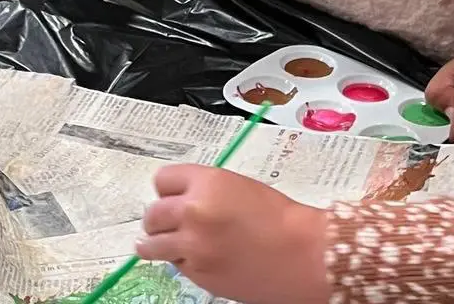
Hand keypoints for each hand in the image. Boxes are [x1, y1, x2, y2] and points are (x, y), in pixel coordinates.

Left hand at [136, 165, 330, 303]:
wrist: (303, 254)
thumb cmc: (282, 220)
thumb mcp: (240, 187)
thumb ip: (207, 191)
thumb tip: (182, 201)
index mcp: (207, 183)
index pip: (163, 180)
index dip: (168, 190)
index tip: (169, 197)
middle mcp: (194, 211)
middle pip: (152, 213)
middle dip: (159, 219)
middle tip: (167, 224)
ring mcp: (192, 245)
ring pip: (150, 244)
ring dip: (157, 243)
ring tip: (165, 244)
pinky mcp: (197, 273)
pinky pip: (175, 265)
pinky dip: (183, 262)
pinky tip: (201, 258)